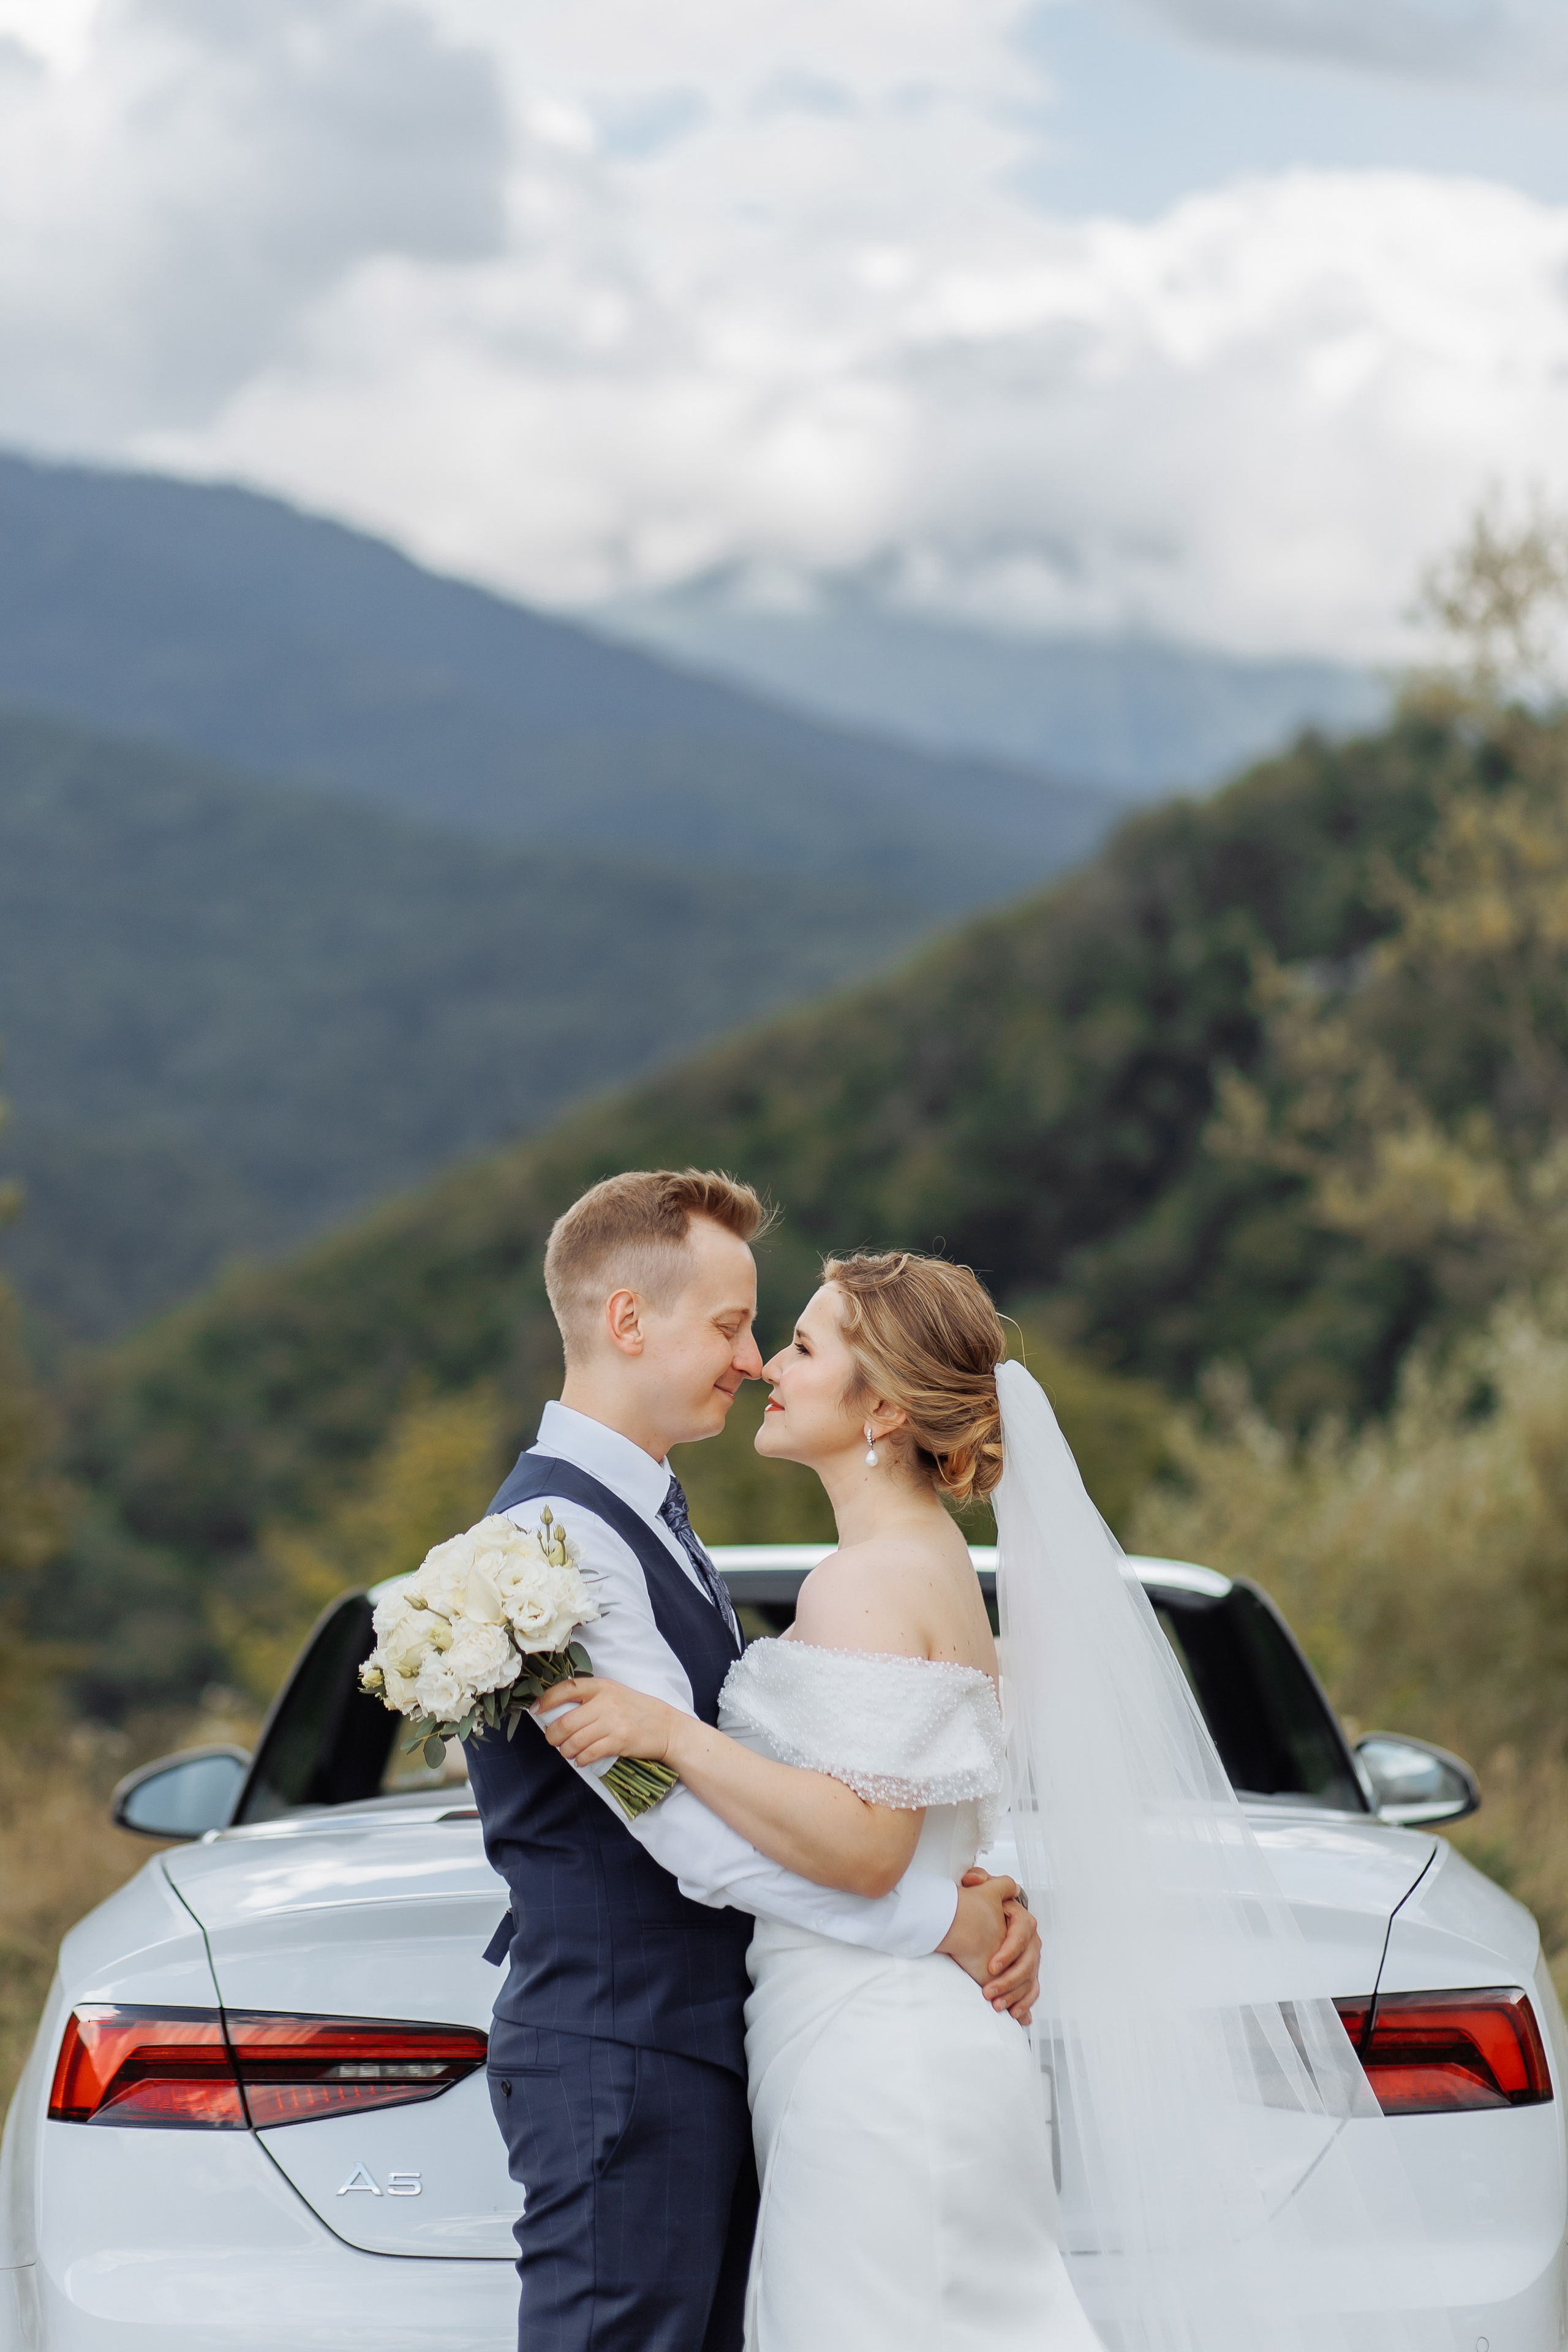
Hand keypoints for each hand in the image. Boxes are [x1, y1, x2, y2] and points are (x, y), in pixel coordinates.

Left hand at [534, 1677, 684, 1770]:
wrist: (666, 1727)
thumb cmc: (636, 1711)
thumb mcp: (614, 1694)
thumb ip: (590, 1699)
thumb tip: (557, 1712)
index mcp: (602, 1686)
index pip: (566, 1688)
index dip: (546, 1700)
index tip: (536, 1710)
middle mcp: (605, 1702)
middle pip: (565, 1721)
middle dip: (553, 1735)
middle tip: (553, 1740)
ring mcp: (613, 1722)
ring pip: (574, 1741)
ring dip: (566, 1751)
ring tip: (568, 1752)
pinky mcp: (619, 1741)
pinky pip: (589, 1753)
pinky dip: (581, 1759)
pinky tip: (581, 1760)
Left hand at [937, 1870, 1039, 2025]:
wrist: (977, 1922)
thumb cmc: (978, 1906)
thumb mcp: (978, 1890)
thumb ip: (979, 1880)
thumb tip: (974, 1878)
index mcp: (1022, 1919)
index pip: (1022, 1936)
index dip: (1008, 1952)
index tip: (990, 1966)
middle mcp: (1031, 1940)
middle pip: (1028, 1963)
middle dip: (1009, 1980)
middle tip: (988, 1992)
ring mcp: (1031, 1958)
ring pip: (1030, 1980)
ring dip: (1014, 1995)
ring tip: (996, 2006)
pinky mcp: (1027, 1974)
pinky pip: (1032, 1990)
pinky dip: (1026, 2003)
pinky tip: (1017, 2015)